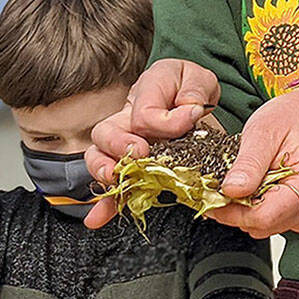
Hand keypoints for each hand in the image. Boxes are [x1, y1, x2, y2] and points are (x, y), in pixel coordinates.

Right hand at [83, 58, 220, 228]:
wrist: (193, 99)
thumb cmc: (192, 88)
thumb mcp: (199, 80)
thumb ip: (195, 91)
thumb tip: (189, 111)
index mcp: (145, 93)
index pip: (144, 112)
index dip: (166, 121)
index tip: (191, 118)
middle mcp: (127, 119)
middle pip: (106, 133)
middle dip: (118, 146)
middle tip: (139, 154)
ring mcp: (124, 143)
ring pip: (100, 158)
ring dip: (105, 171)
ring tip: (115, 179)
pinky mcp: (133, 167)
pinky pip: (113, 186)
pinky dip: (105, 204)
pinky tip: (98, 218)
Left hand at [206, 81, 298, 239]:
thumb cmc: (295, 117)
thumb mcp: (263, 131)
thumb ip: (248, 164)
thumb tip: (231, 191)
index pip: (265, 216)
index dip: (233, 212)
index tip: (214, 198)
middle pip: (266, 225)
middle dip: (240, 209)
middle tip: (229, 183)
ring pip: (270, 226)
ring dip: (252, 209)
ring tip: (252, 179)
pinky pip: (279, 222)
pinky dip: (264, 208)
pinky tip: (266, 186)